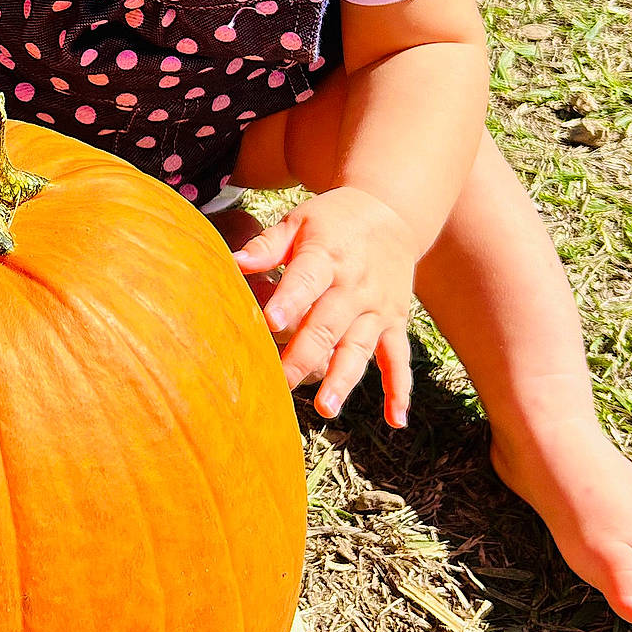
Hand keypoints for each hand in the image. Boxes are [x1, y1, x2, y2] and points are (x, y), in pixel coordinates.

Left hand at [232, 187, 415, 427]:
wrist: (392, 212)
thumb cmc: (332, 220)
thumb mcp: (299, 220)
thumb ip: (267, 245)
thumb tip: (232, 262)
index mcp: (327, 256)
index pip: (307, 280)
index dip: (290, 301)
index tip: (269, 322)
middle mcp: (355, 286)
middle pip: (328, 325)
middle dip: (304, 356)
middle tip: (279, 383)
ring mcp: (377, 308)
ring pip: (359, 348)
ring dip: (343, 379)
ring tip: (325, 409)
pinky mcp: (394, 322)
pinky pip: (399, 359)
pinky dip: (399, 389)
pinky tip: (395, 419)